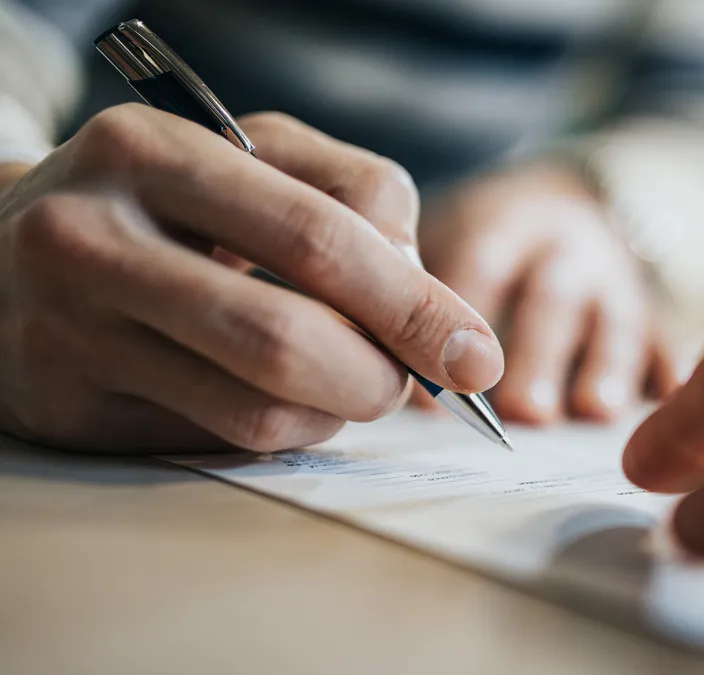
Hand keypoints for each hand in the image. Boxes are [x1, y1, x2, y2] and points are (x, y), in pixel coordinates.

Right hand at [0, 105, 502, 452]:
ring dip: (335, 411)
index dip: (415, 304)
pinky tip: (275, 395)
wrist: (7, 251)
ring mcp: (68, 333)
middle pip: (288, 340)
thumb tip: (432, 305)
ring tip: (340, 378)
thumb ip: (357, 201)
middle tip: (408, 383)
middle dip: (381, 376)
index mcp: (151, 154)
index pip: (320, 236)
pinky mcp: (67, 409)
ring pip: (258, 409)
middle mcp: (92, 241)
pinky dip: (281, 429)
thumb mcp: (254, 158)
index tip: (475, 352)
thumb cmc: (165, 201)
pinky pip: (218, 443)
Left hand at [419, 161, 678, 423]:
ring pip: (615, 319)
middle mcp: (564, 248)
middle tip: (520, 411)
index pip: (480, 264)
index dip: (455, 320)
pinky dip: (667, 362)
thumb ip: (419, 296)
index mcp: (505, 226)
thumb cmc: (491, 244)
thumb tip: (369, 373)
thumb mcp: (453, 240)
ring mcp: (614, 280)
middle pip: (551, 297)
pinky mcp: (651, 308)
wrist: (574, 204)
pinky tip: (669, 394)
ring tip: (592, 411)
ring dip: (605, 364)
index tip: (430, 389)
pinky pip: (664, 333)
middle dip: (538, 353)